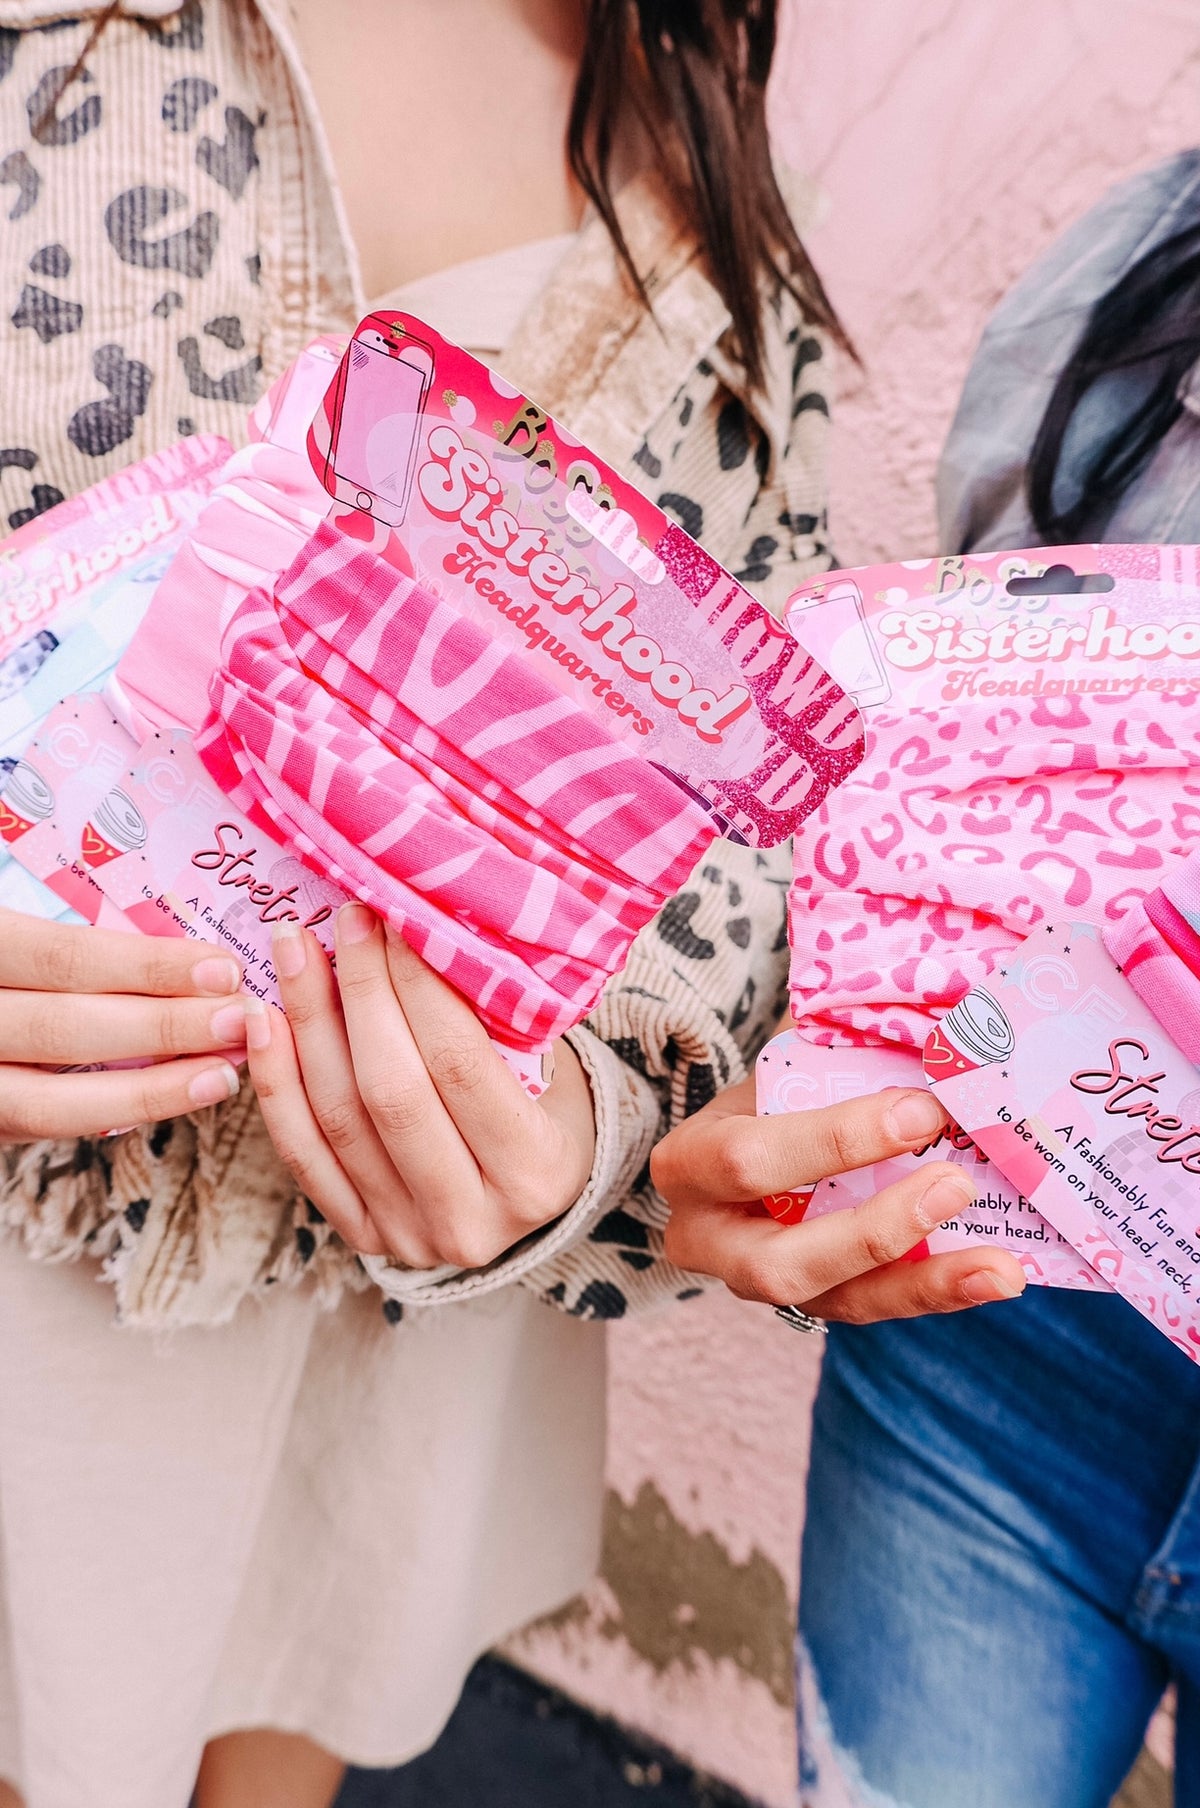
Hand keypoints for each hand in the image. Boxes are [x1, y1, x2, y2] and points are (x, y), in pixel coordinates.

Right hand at [0, 908, 246, 1143]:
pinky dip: (110, 1113)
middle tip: (241, 1018)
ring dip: (149, 1090)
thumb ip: (64, 941)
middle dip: (164, 1027)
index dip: (146, 967)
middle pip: (65, 1029)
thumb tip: (181, 953)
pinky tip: (172, 1097)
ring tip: (223, 1074)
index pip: (63, 959)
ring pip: (48, 1101)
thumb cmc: (1, 964)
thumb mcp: (12, 933)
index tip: (222, 967)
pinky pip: (39, 1125)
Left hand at [244, 904, 597, 1266]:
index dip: (418, 985)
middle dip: (361, 992)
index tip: (396, 919)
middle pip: (391, 1091)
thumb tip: (424, 928)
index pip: (460, 1063)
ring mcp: (409, 1233)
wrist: (535, 1202)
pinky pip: (303, 1154)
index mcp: (535, 1170)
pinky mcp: (361, 1234)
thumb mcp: (551, 1067)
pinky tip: (264, 1020)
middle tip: (344, 919)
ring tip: (293, 951)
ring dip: (308, 1024)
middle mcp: (470, 1217)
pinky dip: (277, 1082)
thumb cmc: (549, 1114)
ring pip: (338, 1118)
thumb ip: (496, 1017)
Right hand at [653, 1077, 1026, 1321]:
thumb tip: (949, 1023)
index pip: (750, 1160)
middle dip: (875, 1230)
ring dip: (925, 1283)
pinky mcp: (813, 1304)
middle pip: (782, 1261)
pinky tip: (996, 1275)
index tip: (921, 1109)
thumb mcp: (786, 1061)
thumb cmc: (777, 1089)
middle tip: (957, 1185)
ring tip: (1001, 1268)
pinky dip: (939, 1291)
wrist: (753, 1135)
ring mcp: (759, 1283)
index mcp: (690, 1162)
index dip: (836, 1141)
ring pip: (838, 1302)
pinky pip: (875, 1309)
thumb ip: (841, 1047)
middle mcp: (709, 1239)